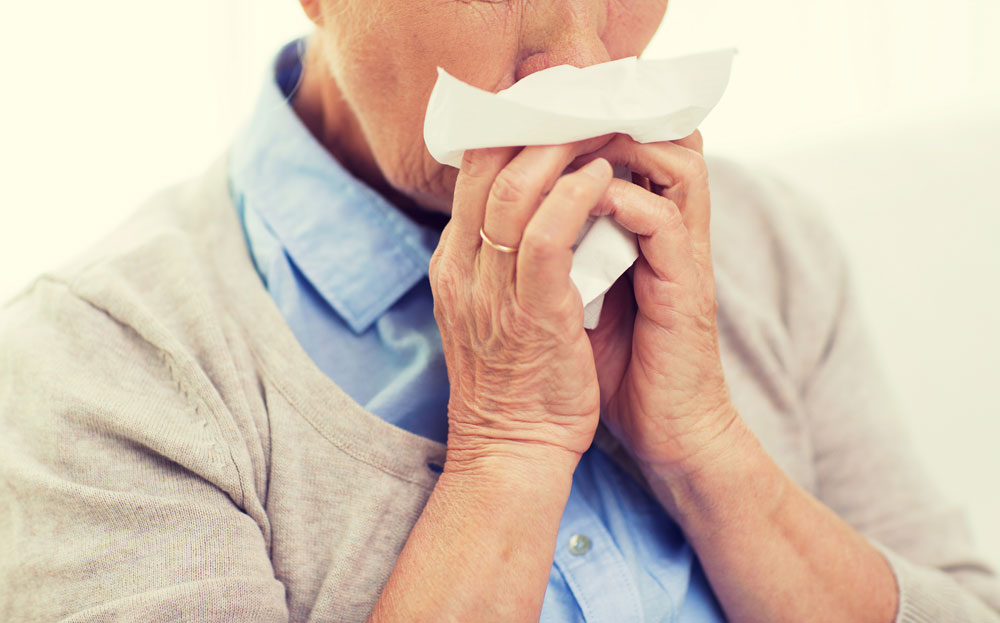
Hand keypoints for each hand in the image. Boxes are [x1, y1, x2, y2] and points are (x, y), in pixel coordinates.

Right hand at [431, 136, 618, 468]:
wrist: (511, 449)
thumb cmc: (516, 380)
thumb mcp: (491, 308)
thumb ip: (502, 258)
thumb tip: (534, 210)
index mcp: (452, 261)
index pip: (472, 171)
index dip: (512, 128)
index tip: (552, 105)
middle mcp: (462, 265)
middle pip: (488, 164)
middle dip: (536, 122)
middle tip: (581, 98)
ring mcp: (490, 286)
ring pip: (516, 188)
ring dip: (562, 147)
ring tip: (600, 126)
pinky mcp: (529, 308)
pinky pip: (548, 231)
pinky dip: (576, 194)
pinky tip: (603, 176)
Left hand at [574, 131, 740, 480]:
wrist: (664, 432)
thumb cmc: (616, 368)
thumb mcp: (579, 298)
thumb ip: (562, 255)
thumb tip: (510, 223)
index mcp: (642, 234)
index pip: (633, 152)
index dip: (594, 125)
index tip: (543, 113)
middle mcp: (667, 235)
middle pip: (664, 140)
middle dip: (610, 118)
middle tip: (560, 110)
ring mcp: (681, 257)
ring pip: (678, 165)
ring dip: (624, 148)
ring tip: (573, 148)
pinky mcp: (687, 287)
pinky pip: (666, 221)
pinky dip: (626, 201)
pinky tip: (588, 200)